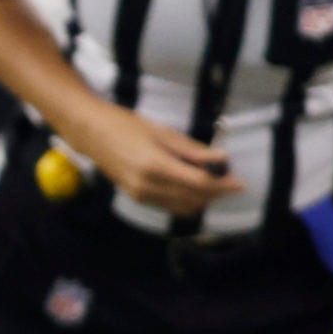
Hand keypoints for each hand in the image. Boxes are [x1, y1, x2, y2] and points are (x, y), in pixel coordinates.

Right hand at [73, 104, 242, 216]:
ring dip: (202, 199)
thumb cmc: (126, 125)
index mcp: (154, 166)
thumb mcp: (163, 132)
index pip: (198, 184)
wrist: (92, 135)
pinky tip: (192, 184)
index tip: (240, 183)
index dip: (222, 185)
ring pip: (183, 207)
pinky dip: (186, 199)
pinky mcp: (137, 198)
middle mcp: (147, 187)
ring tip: (212, 181)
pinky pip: (170, 206)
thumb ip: (193, 150)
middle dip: (215, 193)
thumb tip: (222, 160)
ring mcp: (140, 196)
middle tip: (228, 179)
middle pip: (193, 200)